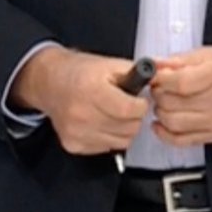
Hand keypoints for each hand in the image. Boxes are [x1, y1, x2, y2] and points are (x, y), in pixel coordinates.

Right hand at [10, 47, 148, 154]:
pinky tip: (100, 122)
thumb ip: (136, 74)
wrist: (49, 82)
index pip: (129, 110)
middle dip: (133, 117)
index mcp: (91, 90)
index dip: (140, 106)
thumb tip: (162, 80)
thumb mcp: (109, 64)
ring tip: (112, 113)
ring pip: (122, 141)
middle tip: (125, 106)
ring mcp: (76, 132)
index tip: (139, 101)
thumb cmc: (79, 72)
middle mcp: (81, 113)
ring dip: (123, 129)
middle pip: (129, 128)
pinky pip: (107, 147)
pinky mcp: (74, 144)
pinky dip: (109, 137)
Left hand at [149, 47, 211, 146]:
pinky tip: (161, 124)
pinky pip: (183, 141)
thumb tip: (155, 63)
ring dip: (160, 112)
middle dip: (157, 94)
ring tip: (163, 102)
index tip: (153, 75)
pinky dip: (165, 134)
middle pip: (172, 103)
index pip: (179, 82)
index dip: (159, 79)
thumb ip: (181, 60)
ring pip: (173, 123)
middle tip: (158, 87)